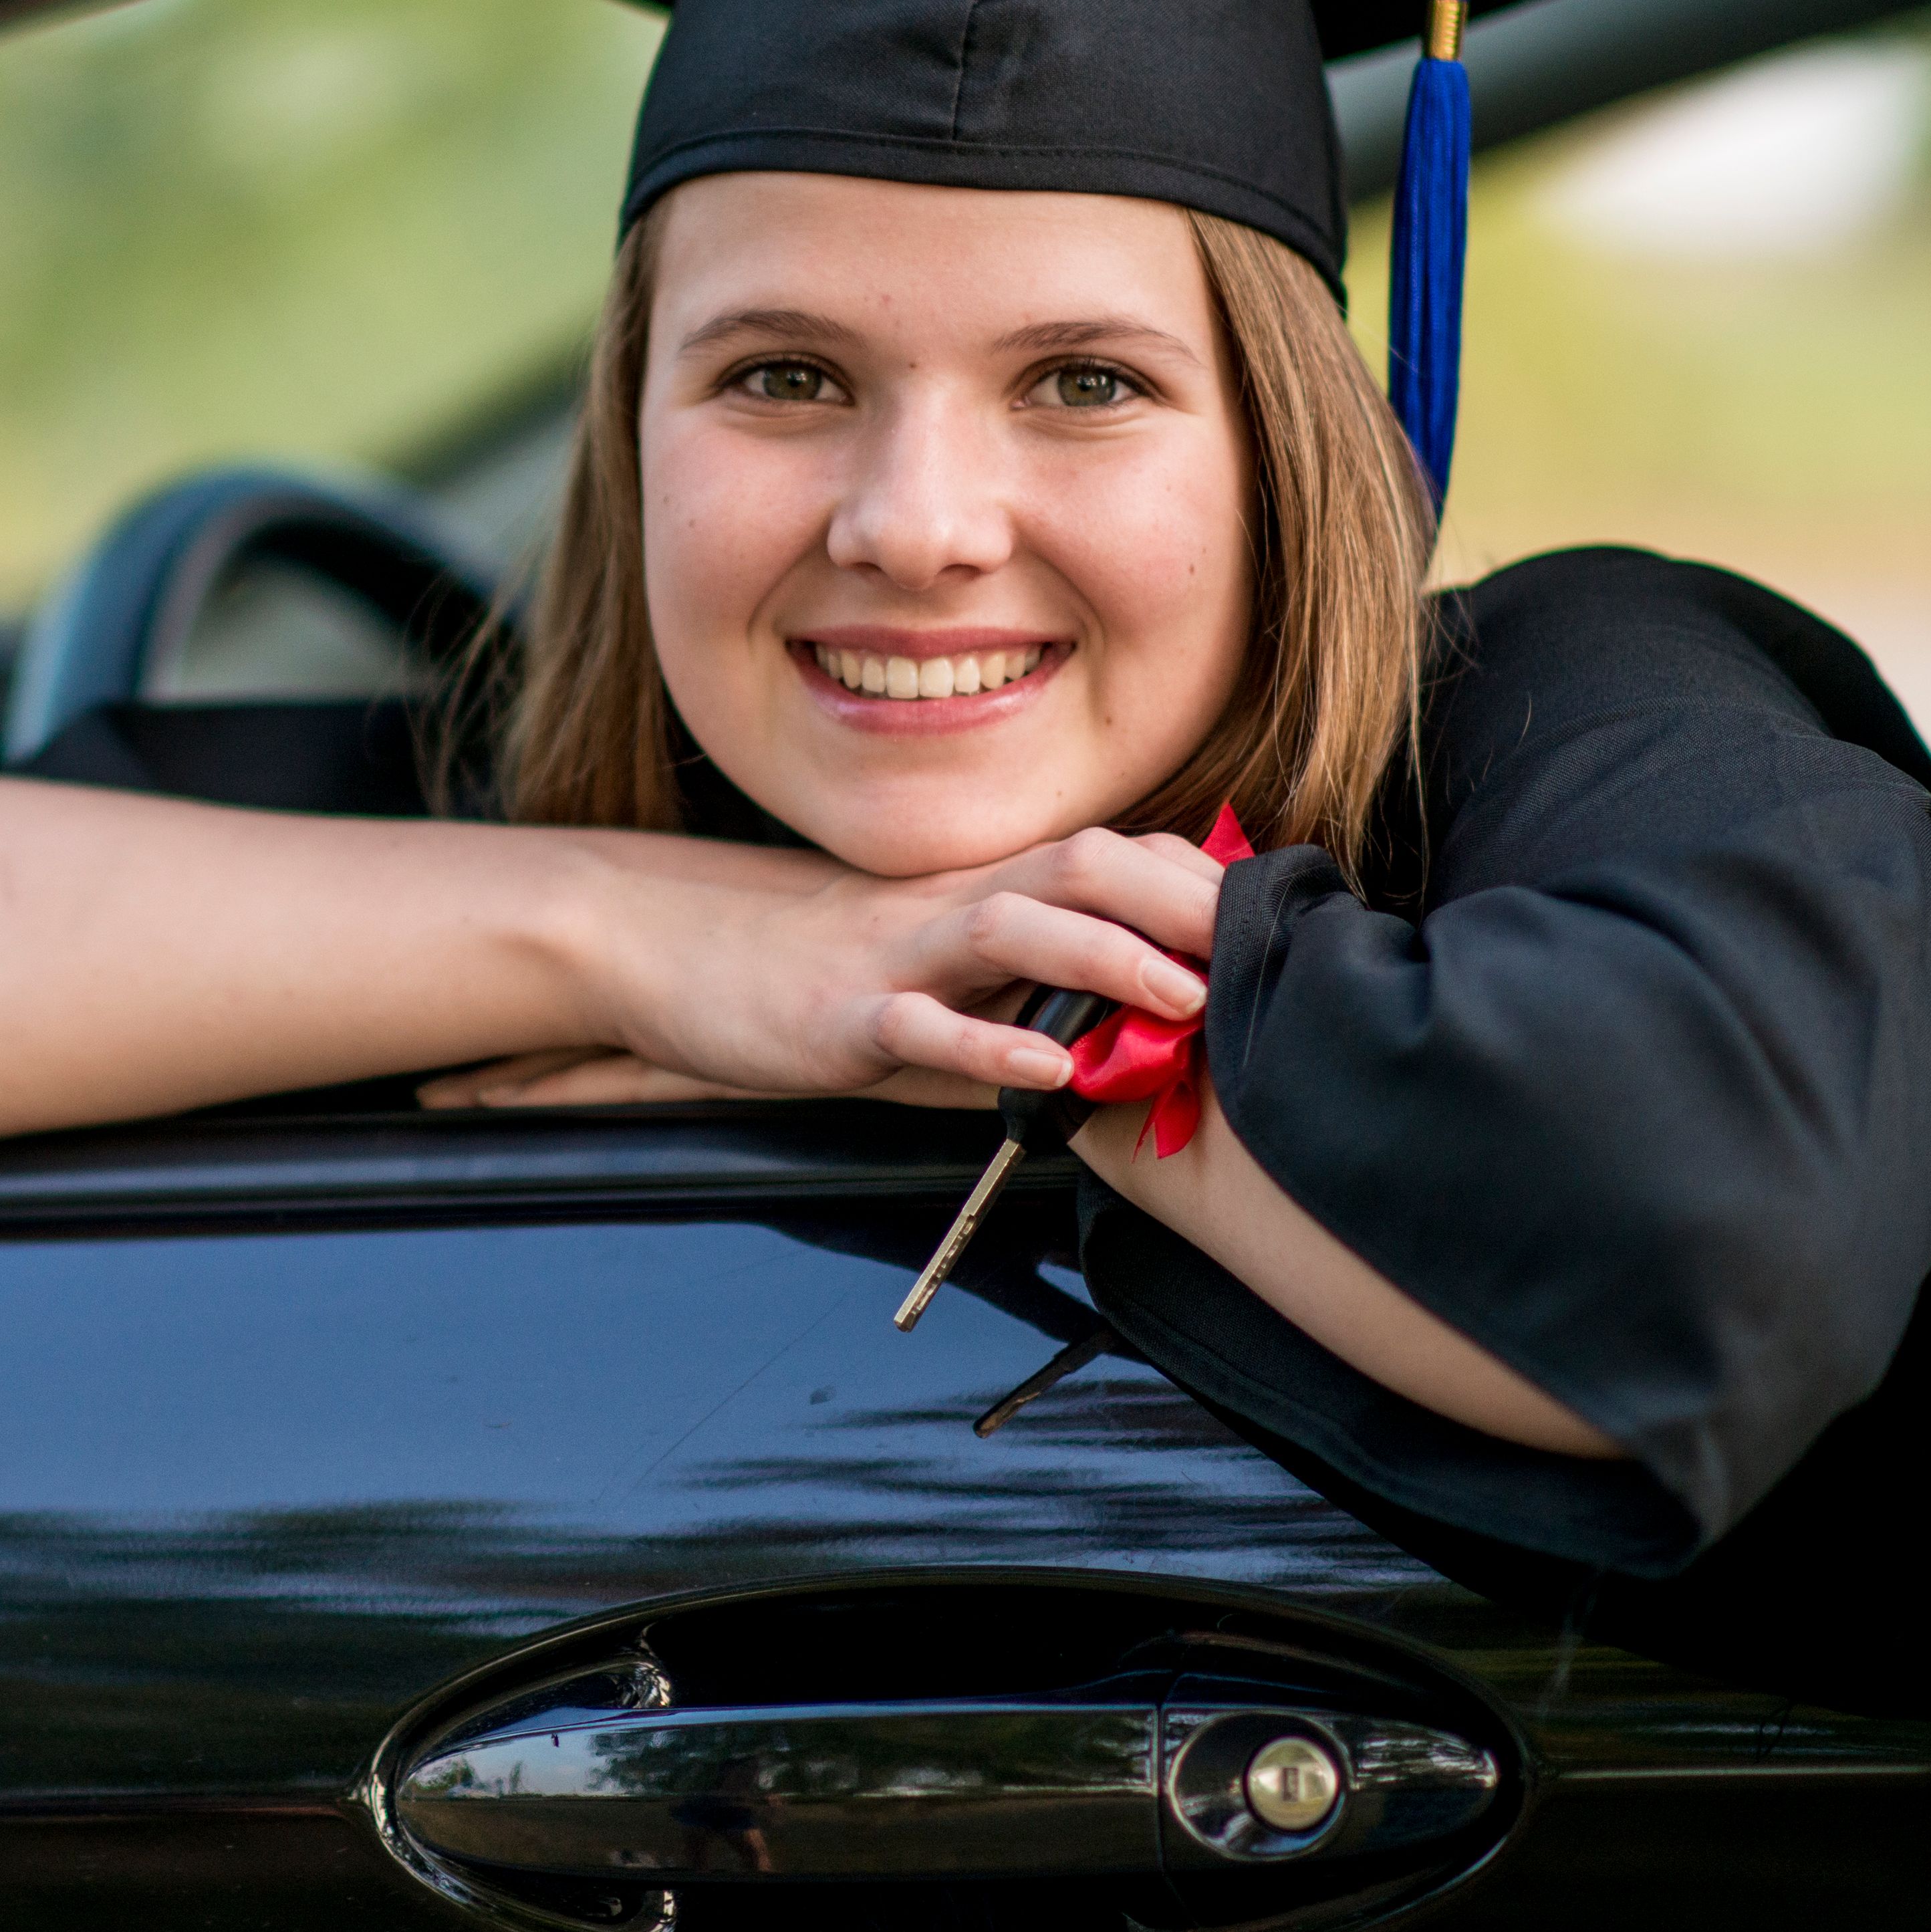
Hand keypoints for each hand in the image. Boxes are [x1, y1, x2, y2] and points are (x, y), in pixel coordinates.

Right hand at [436, 824, 1226, 1112]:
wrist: (656, 944)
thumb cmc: (798, 968)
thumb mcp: (922, 985)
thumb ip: (1009, 1015)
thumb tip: (1107, 1066)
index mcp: (976, 892)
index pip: (1107, 861)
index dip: (1193, 881)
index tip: (1274, 917)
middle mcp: (945, 905)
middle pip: (1081, 865)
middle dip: (1178, 900)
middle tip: (1260, 949)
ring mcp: (892, 954)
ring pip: (1012, 929)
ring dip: (1108, 958)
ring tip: (1184, 1000)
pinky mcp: (838, 1012)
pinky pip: (919, 1025)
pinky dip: (986, 1045)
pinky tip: (1044, 1070)